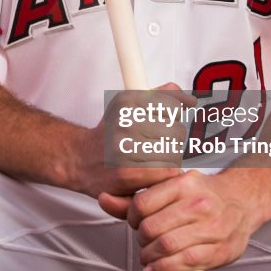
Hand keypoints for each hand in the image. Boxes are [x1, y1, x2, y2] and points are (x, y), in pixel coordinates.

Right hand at [68, 82, 192, 198]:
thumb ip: (161, 96)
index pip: (173, 108)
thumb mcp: (130, 104)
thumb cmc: (109, 133)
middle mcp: (125, 121)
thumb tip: (190, 100)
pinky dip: (164, 174)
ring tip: (153, 159)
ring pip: (174, 154)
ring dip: (170, 160)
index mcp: (128, 101)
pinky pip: (165, 172)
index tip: (163, 123)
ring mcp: (125, 147)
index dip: (173, 118)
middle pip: (177, 132)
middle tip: (157, 145)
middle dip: (172, 141)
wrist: (80, 159)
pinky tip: (152, 172)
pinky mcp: (126, 173)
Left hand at [99, 170, 257, 270]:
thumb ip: (139, 196)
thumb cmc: (201, 195)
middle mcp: (198, 203)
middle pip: (151, 229)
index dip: (131, 219)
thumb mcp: (174, 187)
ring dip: (149, 259)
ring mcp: (211, 227)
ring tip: (147, 260)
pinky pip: (185, 263)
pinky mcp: (219, 250)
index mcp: (184, 183)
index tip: (136, 224)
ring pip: (166, 247)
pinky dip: (164, 270)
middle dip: (140, 241)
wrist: (243, 202)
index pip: (141, 204)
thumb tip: (102, 198)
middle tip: (143, 244)